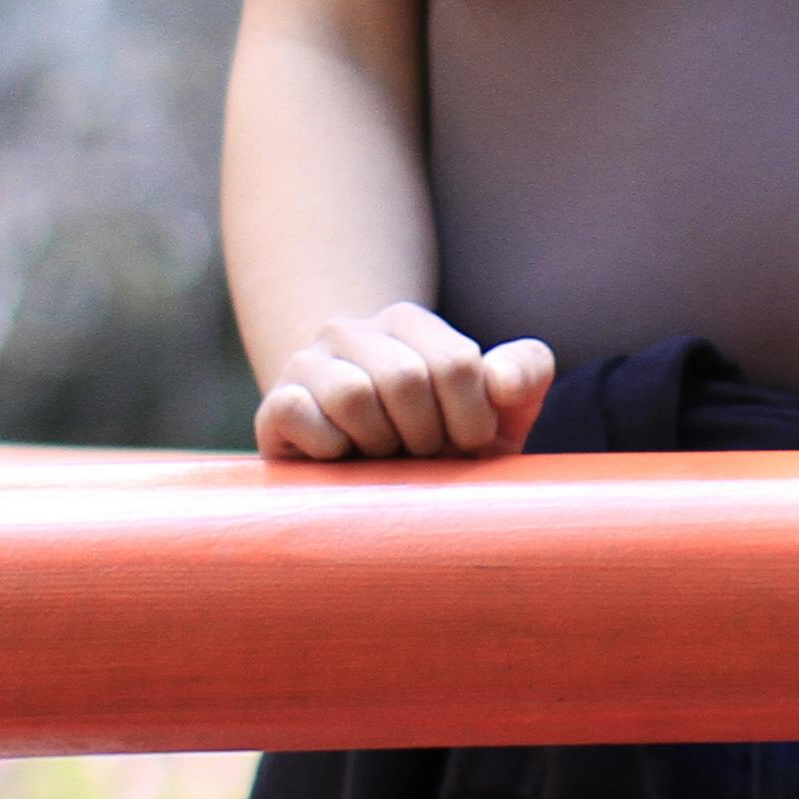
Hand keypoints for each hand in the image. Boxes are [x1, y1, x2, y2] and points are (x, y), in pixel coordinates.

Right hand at [254, 304, 557, 462]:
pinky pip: (302, 414)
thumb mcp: (496, 414)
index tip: (465, 445)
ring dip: (380, 446)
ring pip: (354, 395)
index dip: (472, 422)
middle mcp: (351, 329)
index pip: (456, 364)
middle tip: (422, 459)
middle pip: (406, 379)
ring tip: (383, 459)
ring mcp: (306, 363)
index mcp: (408, 321)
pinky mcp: (274, 404)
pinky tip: (342, 460)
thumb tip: (499, 382)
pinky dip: (331, 450)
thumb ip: (524, 374)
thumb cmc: (439, 444)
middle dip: (426, 438)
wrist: (358, 477)